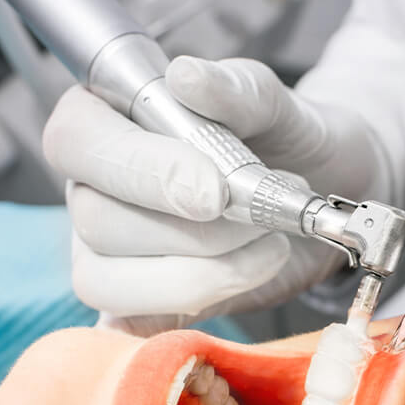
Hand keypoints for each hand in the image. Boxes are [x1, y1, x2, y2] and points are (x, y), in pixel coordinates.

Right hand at [43, 57, 382, 331]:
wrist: (324, 196)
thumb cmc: (291, 144)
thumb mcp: (279, 108)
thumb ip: (238, 90)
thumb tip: (187, 78)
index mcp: (112, 124)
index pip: (80, 144)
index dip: (144, 173)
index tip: (216, 193)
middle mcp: (98, 191)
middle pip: (99, 223)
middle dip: (198, 234)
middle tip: (265, 218)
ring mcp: (113, 254)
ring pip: (111, 283)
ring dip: (205, 275)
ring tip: (270, 247)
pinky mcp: (145, 303)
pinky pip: (133, 326)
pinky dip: (182, 315)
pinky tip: (234, 290)